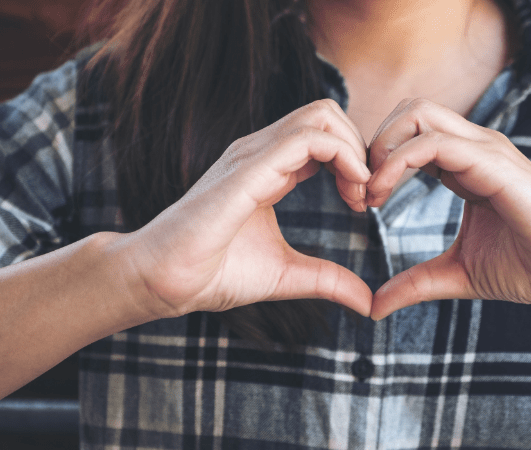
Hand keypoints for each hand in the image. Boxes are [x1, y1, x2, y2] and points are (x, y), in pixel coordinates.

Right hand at [123, 100, 372, 317]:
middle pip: (327, 114)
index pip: (324, 136)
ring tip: (359, 194)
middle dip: (360, 147)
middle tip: (366, 196)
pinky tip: (350, 193)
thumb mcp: (287, 275)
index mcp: (269, 167)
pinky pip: (307, 139)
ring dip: (355, 150)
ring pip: (321, 115)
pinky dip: (344, 157)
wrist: (162, 281)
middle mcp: (261, 152)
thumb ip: (328, 280)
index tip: (364, 203)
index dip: (355, 162)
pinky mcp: (248, 169)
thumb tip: (367, 302)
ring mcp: (252, 156)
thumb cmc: (213, 273)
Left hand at [366, 99, 530, 319]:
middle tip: (360, 190)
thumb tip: (374, 306)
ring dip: (381, 147)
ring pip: (418, 113)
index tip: (360, 201)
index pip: (410, 134)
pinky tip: (383, 194)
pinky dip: (398, 162)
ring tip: (369, 193)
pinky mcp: (495, 164)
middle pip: (410, 109)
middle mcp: (475, 147)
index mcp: (466, 164)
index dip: (377, 160)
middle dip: (374, 142)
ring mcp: (487, 150)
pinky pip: (435, 143)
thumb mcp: (457, 274)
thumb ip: (415, 284)